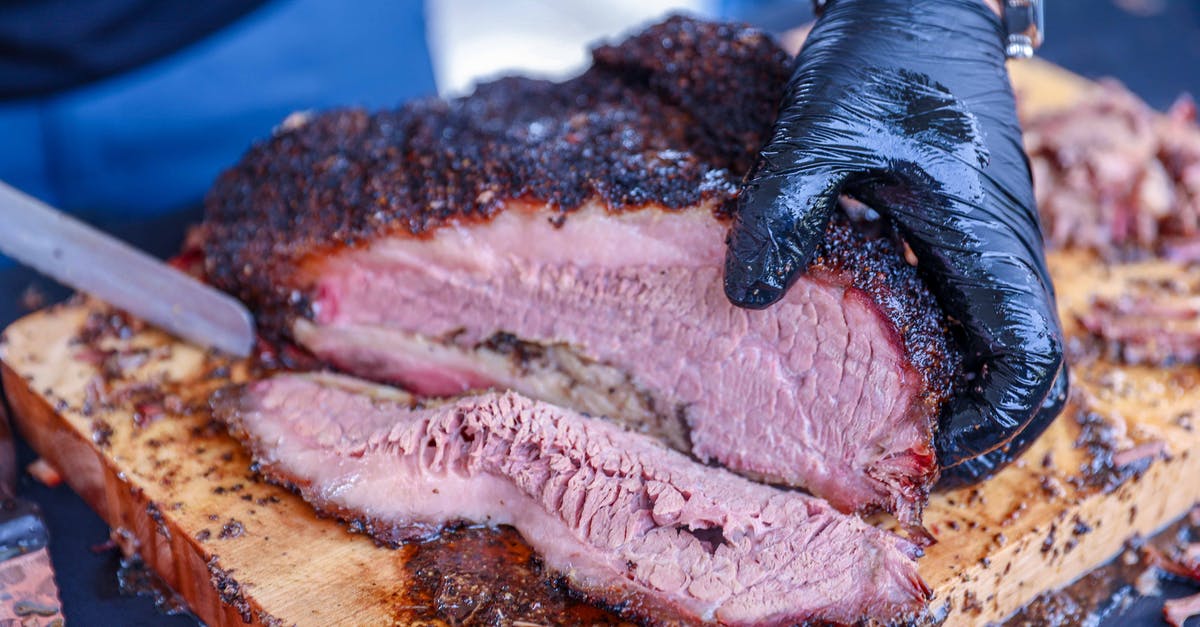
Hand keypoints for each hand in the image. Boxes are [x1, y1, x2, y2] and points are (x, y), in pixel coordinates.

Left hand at [723, 0, 1066, 485]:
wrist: (916, 2)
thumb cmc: (880, 59)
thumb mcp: (819, 132)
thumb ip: (786, 212)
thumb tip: (748, 301)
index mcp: (984, 240)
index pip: (1029, 363)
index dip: (990, 427)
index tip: (925, 453)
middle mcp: (999, 253)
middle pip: (1027, 377)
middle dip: (982, 435)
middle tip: (907, 468)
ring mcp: (984, 244)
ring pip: (1000, 350)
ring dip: (963, 402)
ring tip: (891, 436)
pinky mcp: (960, 230)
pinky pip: (970, 315)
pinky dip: (943, 359)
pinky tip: (879, 367)